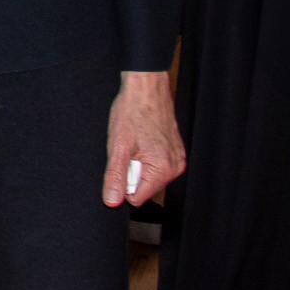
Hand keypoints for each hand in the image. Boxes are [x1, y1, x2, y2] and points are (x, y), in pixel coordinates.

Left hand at [103, 71, 185, 207]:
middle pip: (143, 187)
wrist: (146, 88)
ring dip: (137, 163)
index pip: (136, 198)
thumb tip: (112, 201)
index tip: (121, 162)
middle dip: (130, 172)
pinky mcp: (174, 151)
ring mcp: (176, 159)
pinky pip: (155, 164)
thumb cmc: (132, 112)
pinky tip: (141, 140)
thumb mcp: (117, 146)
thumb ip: (115, 176)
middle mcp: (175, 168)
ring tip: (134, 143)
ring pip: (148, 175)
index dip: (122, 183)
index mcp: (163, 170)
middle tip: (128, 149)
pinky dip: (145, 156)